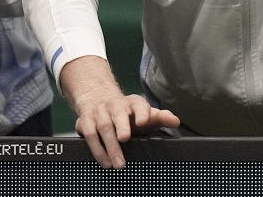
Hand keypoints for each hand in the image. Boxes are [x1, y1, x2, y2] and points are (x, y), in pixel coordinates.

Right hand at [61, 55, 179, 168]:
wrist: (97, 98)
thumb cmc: (126, 113)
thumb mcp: (144, 112)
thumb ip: (160, 117)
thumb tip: (176, 121)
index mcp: (133, 102)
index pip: (139, 104)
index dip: (142, 112)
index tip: (145, 121)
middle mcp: (115, 105)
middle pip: (119, 114)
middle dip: (122, 126)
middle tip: (125, 138)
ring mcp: (100, 112)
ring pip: (104, 127)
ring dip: (110, 146)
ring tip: (118, 163)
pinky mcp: (86, 121)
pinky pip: (90, 136)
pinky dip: (97, 150)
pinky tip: (105, 162)